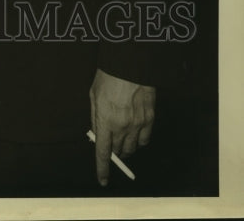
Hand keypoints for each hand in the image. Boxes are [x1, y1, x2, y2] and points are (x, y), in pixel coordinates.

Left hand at [89, 68, 154, 185]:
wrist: (130, 63)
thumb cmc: (108, 77)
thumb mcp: (93, 96)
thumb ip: (96, 118)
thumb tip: (98, 136)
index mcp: (105, 120)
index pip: (103, 153)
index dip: (102, 169)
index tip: (102, 180)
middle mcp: (122, 126)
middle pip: (118, 151)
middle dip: (112, 152)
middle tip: (110, 145)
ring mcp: (138, 124)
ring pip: (132, 148)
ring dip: (125, 148)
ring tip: (121, 139)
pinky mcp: (150, 118)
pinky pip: (145, 140)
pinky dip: (139, 142)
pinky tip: (135, 135)